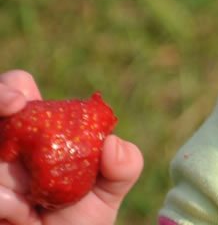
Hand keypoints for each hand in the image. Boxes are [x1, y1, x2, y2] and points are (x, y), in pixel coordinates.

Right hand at [0, 70, 143, 224]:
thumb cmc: (81, 219)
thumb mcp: (108, 192)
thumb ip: (123, 166)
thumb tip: (113, 144)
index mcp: (35, 132)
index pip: (16, 91)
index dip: (12, 88)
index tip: (19, 100)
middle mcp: (4, 147)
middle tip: (11, 108)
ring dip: (5, 178)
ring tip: (28, 203)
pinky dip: (5, 203)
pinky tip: (21, 216)